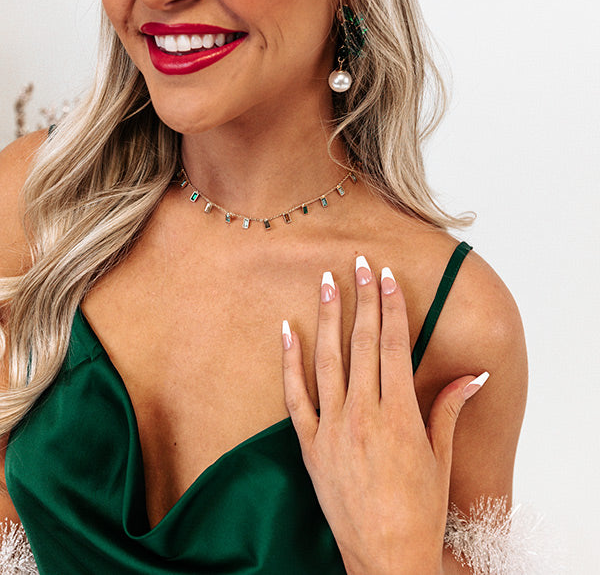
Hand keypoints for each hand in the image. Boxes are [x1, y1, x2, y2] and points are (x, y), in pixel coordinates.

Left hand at [281, 257, 488, 574]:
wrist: (385, 557)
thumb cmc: (420, 511)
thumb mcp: (441, 458)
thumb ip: (449, 409)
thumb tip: (475, 374)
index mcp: (398, 415)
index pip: (393, 345)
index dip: (390, 306)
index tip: (386, 275)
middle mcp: (363, 414)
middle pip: (362, 343)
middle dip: (361, 298)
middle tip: (357, 262)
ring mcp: (332, 428)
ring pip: (327, 360)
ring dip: (327, 317)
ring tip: (325, 281)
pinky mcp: (309, 446)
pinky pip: (295, 396)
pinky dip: (289, 361)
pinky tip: (287, 330)